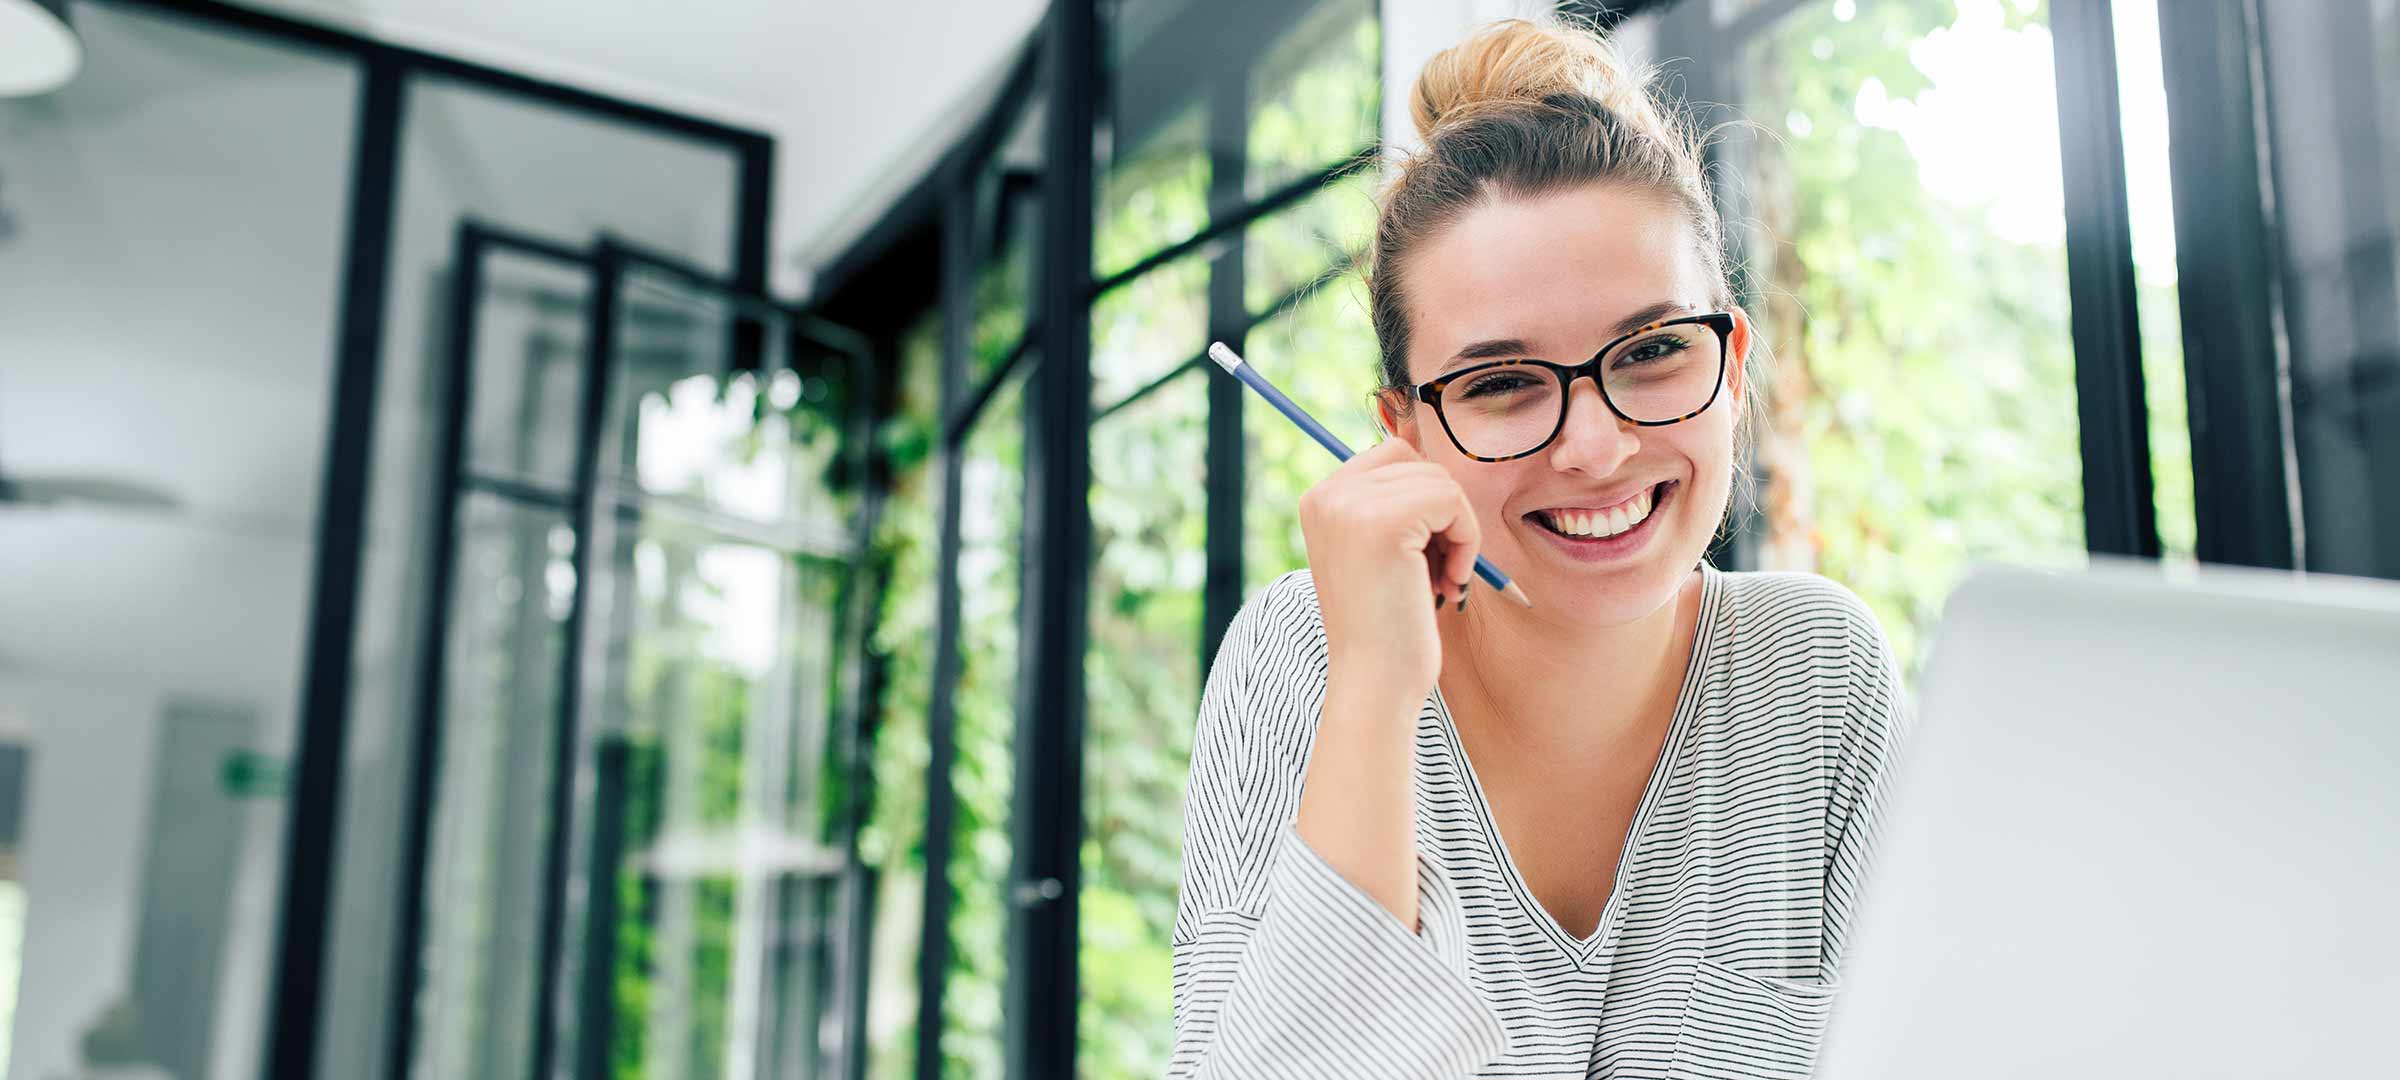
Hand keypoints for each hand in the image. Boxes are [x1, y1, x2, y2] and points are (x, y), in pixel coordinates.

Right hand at [1297, 437, 1481, 702]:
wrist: (1373, 683)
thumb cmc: (1386, 626)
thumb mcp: (1379, 552)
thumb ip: (1393, 505)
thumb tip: (1432, 458)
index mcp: (1319, 499)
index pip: (1392, 456)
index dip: (1424, 501)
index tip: (1421, 555)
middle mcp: (1327, 494)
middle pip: (1417, 461)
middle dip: (1442, 514)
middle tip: (1437, 570)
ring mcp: (1351, 505)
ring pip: (1440, 480)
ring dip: (1458, 531)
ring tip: (1440, 580)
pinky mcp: (1384, 520)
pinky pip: (1453, 500)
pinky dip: (1467, 541)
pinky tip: (1447, 582)